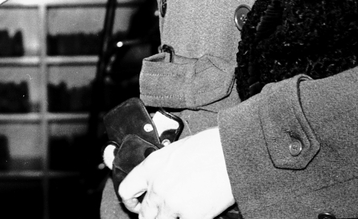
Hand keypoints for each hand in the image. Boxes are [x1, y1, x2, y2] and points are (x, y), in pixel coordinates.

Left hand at [117, 127, 233, 218]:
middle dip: (151, 217)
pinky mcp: (191, 216)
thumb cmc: (210, 146)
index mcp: (152, 167)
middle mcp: (158, 187)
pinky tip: (194, 215)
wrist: (231, 152)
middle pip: (143, 214)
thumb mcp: (176, 150)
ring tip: (179, 214)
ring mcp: (172, 203)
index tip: (136, 206)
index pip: (126, 191)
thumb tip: (163, 177)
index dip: (130, 202)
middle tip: (159, 215)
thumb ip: (164, 167)